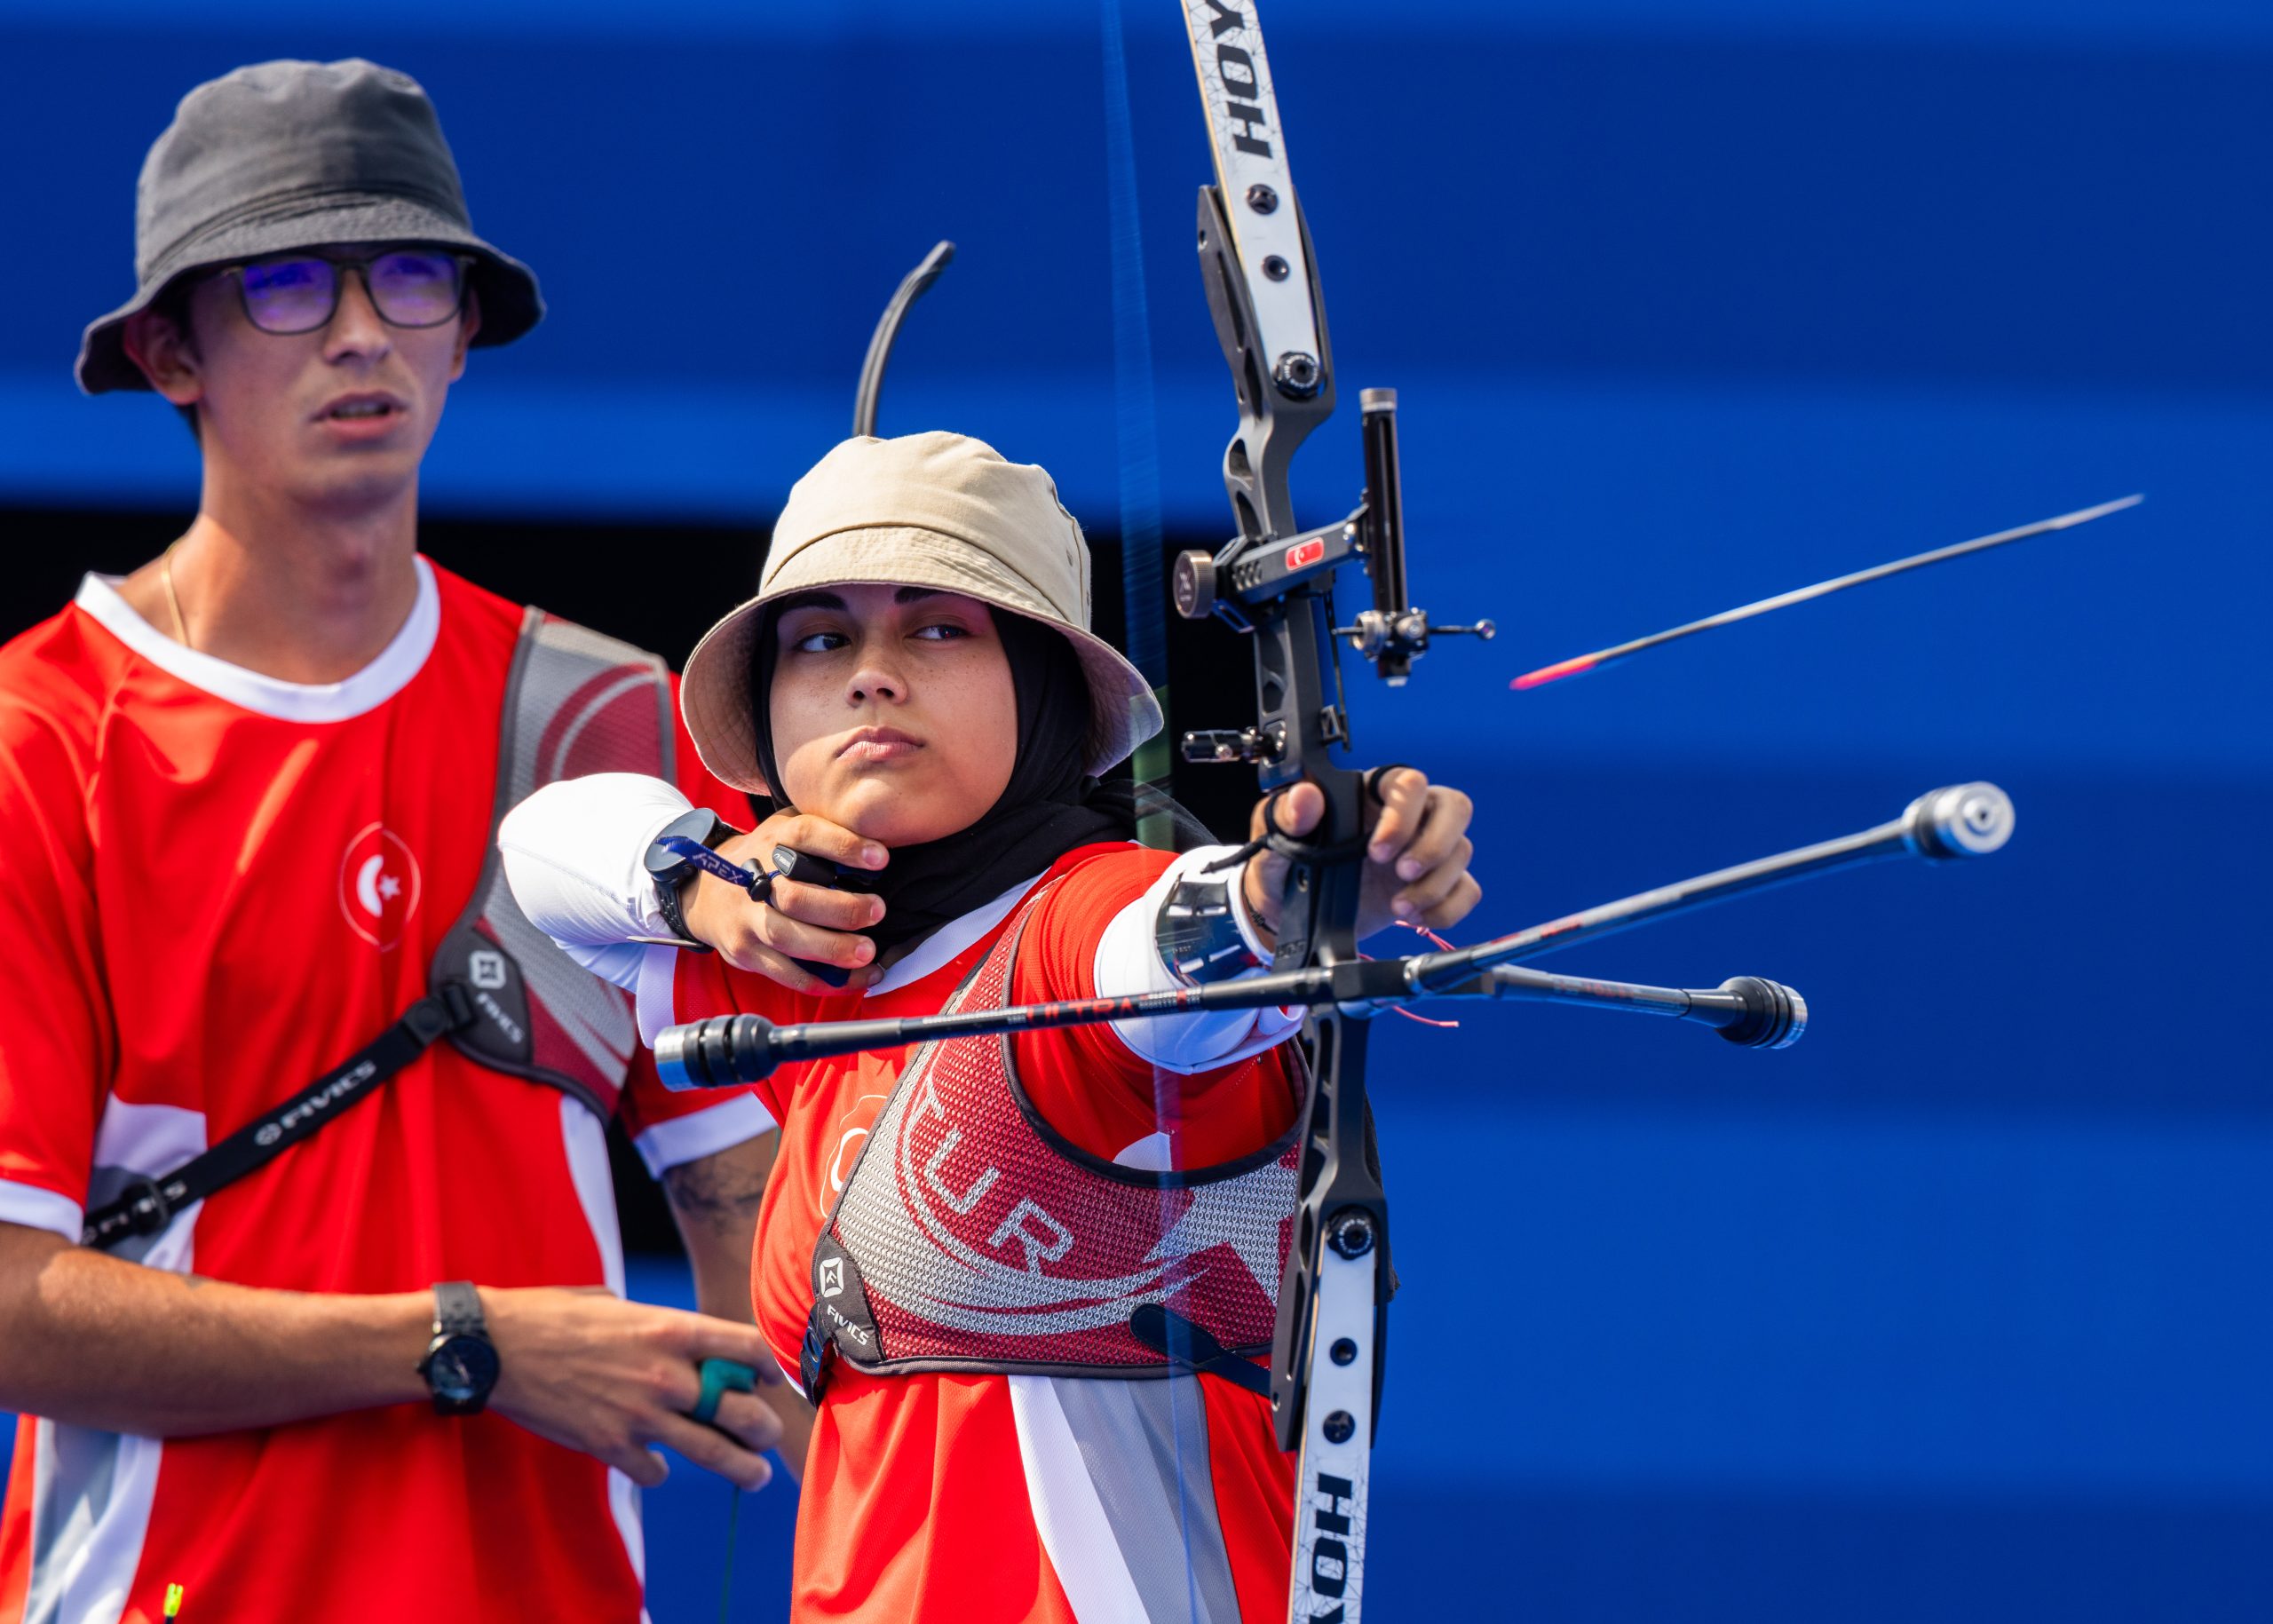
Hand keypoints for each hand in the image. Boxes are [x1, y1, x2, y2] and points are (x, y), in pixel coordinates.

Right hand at [483, 1286, 788, 1489]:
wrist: (496, 1349)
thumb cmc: (554, 1317)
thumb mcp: (618, 1305)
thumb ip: (658, 1328)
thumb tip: (685, 1345)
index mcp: (672, 1330)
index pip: (748, 1347)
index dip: (769, 1365)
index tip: (772, 1379)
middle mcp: (667, 1374)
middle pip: (744, 1411)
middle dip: (766, 1428)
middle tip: (770, 1436)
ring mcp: (641, 1415)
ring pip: (714, 1453)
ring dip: (743, 1468)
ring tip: (756, 1476)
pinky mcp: (611, 1445)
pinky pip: (656, 1471)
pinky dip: (660, 1470)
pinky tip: (657, 1463)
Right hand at [681, 810, 890, 990]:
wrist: (706, 892)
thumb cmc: (765, 859)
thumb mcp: (786, 831)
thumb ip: (824, 831)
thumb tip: (881, 838)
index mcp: (772, 841)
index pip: (805, 835)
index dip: (844, 846)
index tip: (881, 859)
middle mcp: (755, 880)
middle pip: (795, 896)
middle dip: (842, 908)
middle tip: (878, 911)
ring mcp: (747, 920)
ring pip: (788, 938)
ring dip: (832, 949)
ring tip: (868, 954)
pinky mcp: (745, 953)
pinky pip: (787, 974)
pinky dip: (824, 982)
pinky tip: (856, 979)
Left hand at [1241, 768, 1479, 944]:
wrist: (1289, 912)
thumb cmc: (1284, 862)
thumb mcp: (1273, 837)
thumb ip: (1286, 816)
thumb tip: (1306, 798)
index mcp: (1368, 794)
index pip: (1409, 782)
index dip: (1403, 814)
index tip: (1377, 850)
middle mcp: (1405, 817)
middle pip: (1453, 808)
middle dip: (1435, 845)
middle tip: (1402, 873)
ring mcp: (1423, 850)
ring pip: (1461, 852)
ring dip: (1435, 885)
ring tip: (1399, 908)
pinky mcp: (1432, 885)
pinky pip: (1466, 889)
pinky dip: (1448, 909)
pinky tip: (1416, 918)